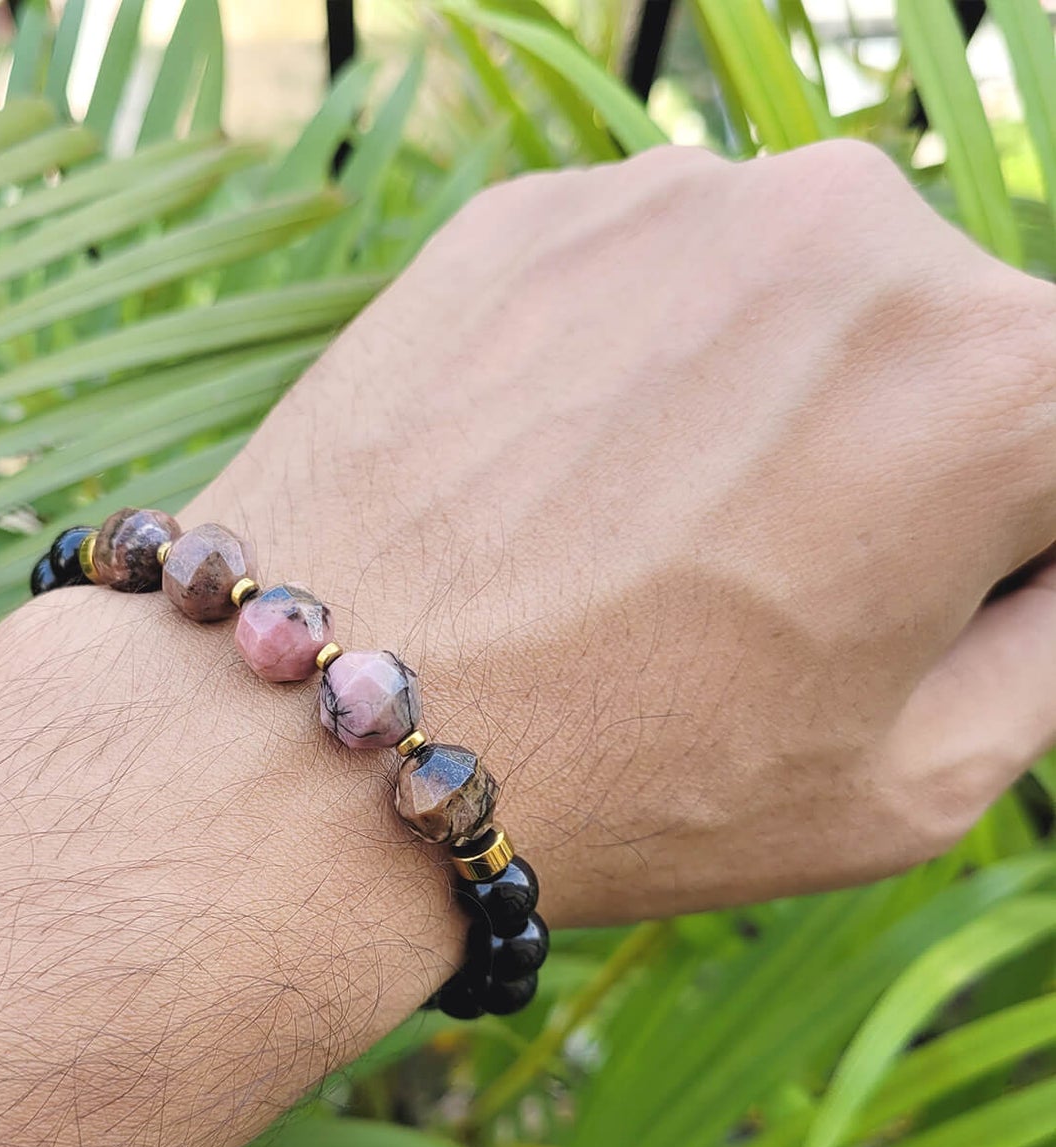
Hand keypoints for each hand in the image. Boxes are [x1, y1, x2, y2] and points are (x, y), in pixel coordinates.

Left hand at [191, 140, 1055, 923]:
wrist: (321, 735)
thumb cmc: (626, 785)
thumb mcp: (915, 785)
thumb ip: (1053, 639)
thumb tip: (1052, 552)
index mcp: (1004, 384)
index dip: (1008, 543)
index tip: (911, 602)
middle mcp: (858, 237)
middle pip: (939, 348)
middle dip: (891, 456)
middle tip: (753, 590)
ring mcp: (678, 202)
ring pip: (785, 303)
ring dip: (754, 401)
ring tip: (632, 543)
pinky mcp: (534, 212)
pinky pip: (644, 284)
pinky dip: (628, 367)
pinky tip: (549, 484)